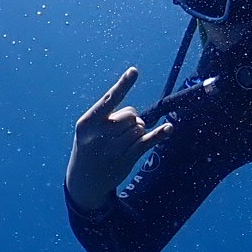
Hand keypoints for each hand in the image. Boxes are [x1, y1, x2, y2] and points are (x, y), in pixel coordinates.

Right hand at [66, 66, 172, 211]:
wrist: (83, 180)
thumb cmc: (89, 145)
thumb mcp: (89, 129)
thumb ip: (109, 118)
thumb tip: (137, 119)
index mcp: (87, 123)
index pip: (109, 99)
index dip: (123, 85)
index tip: (134, 71)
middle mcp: (99, 135)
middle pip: (130, 114)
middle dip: (130, 119)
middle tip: (119, 131)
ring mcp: (113, 149)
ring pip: (139, 127)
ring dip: (136, 131)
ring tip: (122, 142)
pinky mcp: (126, 159)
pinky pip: (147, 142)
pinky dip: (159, 134)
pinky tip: (169, 128)